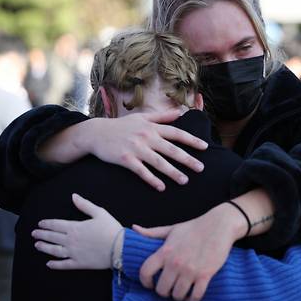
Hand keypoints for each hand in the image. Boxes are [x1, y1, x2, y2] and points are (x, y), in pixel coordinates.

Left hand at [32, 194, 122, 269]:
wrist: (120, 247)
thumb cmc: (111, 229)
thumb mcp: (100, 213)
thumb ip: (85, 205)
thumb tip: (74, 196)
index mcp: (75, 227)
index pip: (56, 224)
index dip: (47, 224)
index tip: (40, 223)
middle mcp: (70, 240)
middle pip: (52, 237)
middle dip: (42, 234)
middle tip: (34, 233)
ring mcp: (73, 252)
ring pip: (54, 250)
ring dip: (44, 247)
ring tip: (37, 245)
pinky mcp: (78, 263)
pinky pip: (63, 264)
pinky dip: (55, 265)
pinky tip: (49, 264)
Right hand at [84, 110, 207, 190]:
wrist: (96, 133)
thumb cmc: (121, 125)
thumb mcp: (142, 117)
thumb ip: (162, 116)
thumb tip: (179, 112)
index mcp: (152, 127)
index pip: (177, 133)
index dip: (192, 140)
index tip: (205, 147)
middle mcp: (147, 137)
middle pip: (171, 150)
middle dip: (188, 160)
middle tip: (201, 169)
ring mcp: (136, 148)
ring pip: (159, 162)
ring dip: (173, 172)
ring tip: (185, 181)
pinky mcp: (126, 159)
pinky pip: (141, 171)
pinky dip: (152, 179)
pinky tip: (161, 187)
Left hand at [135, 203, 245, 300]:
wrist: (219, 225)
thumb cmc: (195, 227)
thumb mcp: (172, 229)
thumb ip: (152, 232)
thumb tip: (134, 228)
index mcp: (165, 251)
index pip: (145, 272)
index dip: (145, 282)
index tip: (150, 284)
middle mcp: (175, 263)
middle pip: (162, 290)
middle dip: (164, 292)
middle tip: (169, 288)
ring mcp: (190, 270)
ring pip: (178, 295)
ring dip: (178, 296)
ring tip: (181, 292)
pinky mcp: (205, 274)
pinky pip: (195, 296)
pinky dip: (192, 299)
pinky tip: (192, 296)